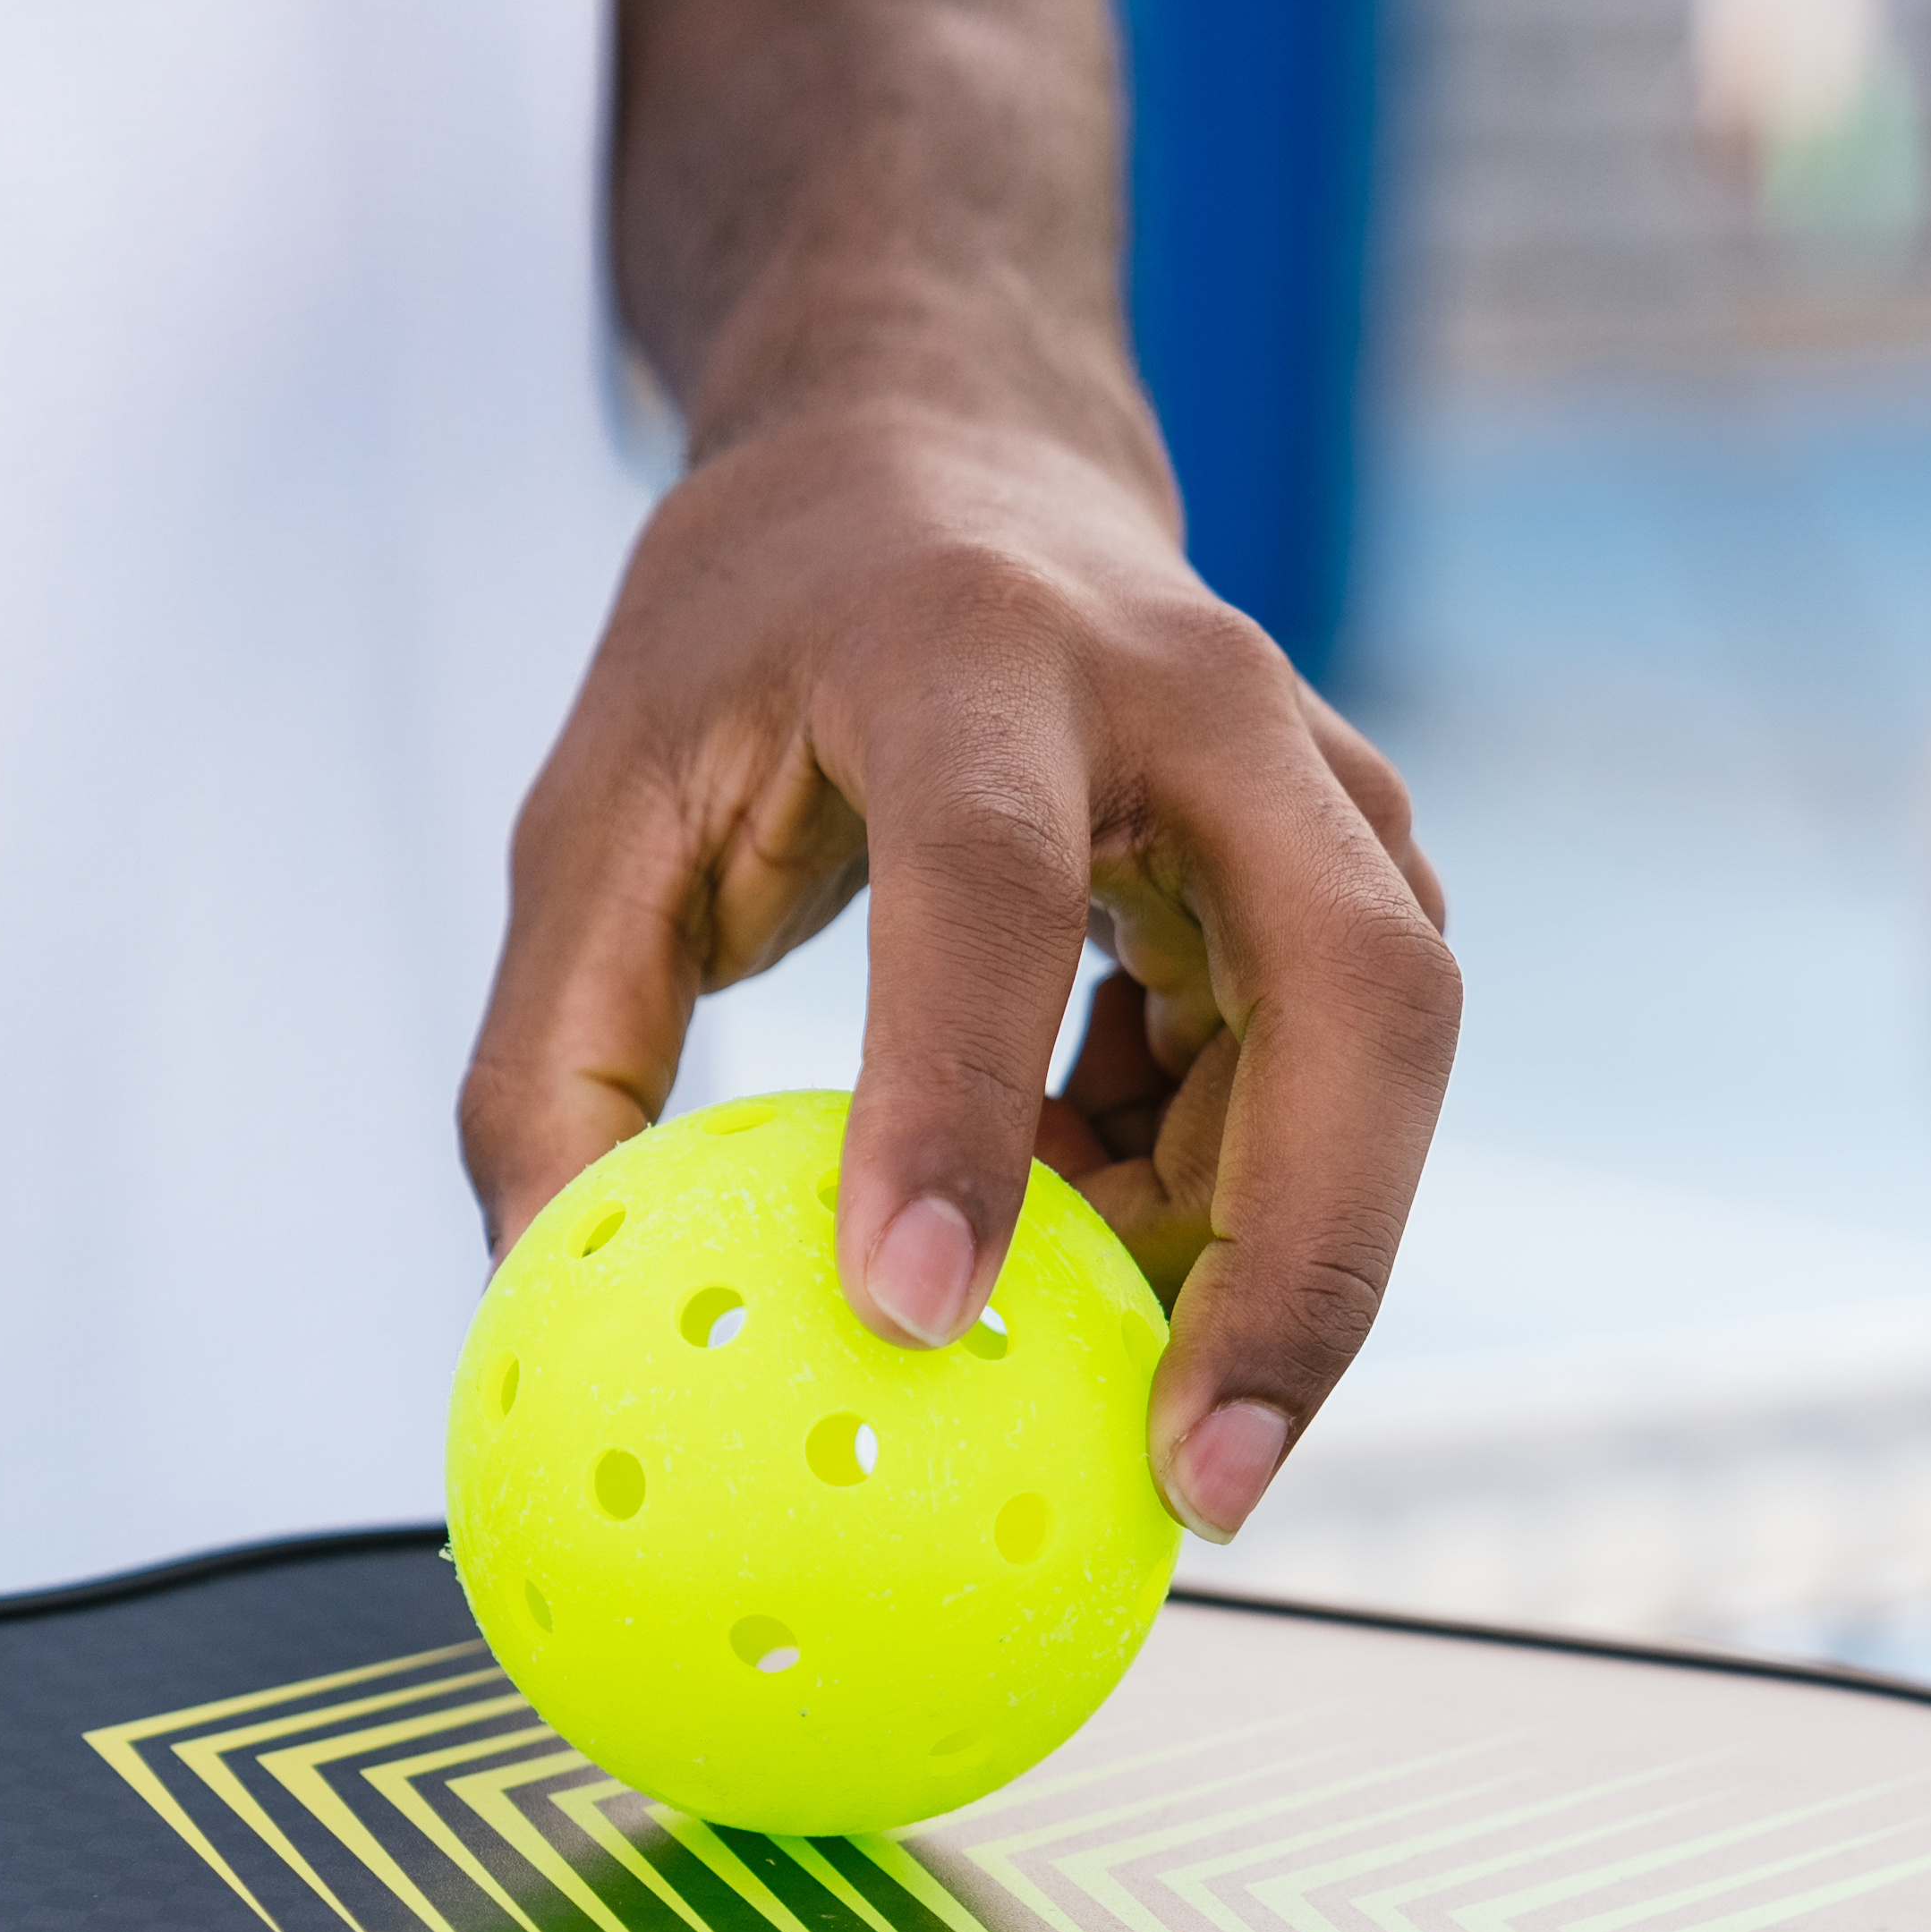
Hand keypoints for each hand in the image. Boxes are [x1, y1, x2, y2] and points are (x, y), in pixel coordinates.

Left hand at [463, 401, 1457, 1541]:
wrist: (947, 445)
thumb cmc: (757, 635)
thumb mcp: (597, 805)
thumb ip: (553, 1055)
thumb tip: (542, 1307)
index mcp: (970, 650)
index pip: (989, 888)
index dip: (958, 1103)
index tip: (909, 1312)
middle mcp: (1193, 695)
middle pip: (1357, 989)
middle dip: (1307, 1259)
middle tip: (1202, 1486)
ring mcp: (1312, 771)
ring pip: (1388, 1052)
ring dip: (1278, 1254)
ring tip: (1130, 1404)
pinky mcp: (1353, 854)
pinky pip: (1339, 1073)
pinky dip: (1236, 1200)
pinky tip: (1101, 1248)